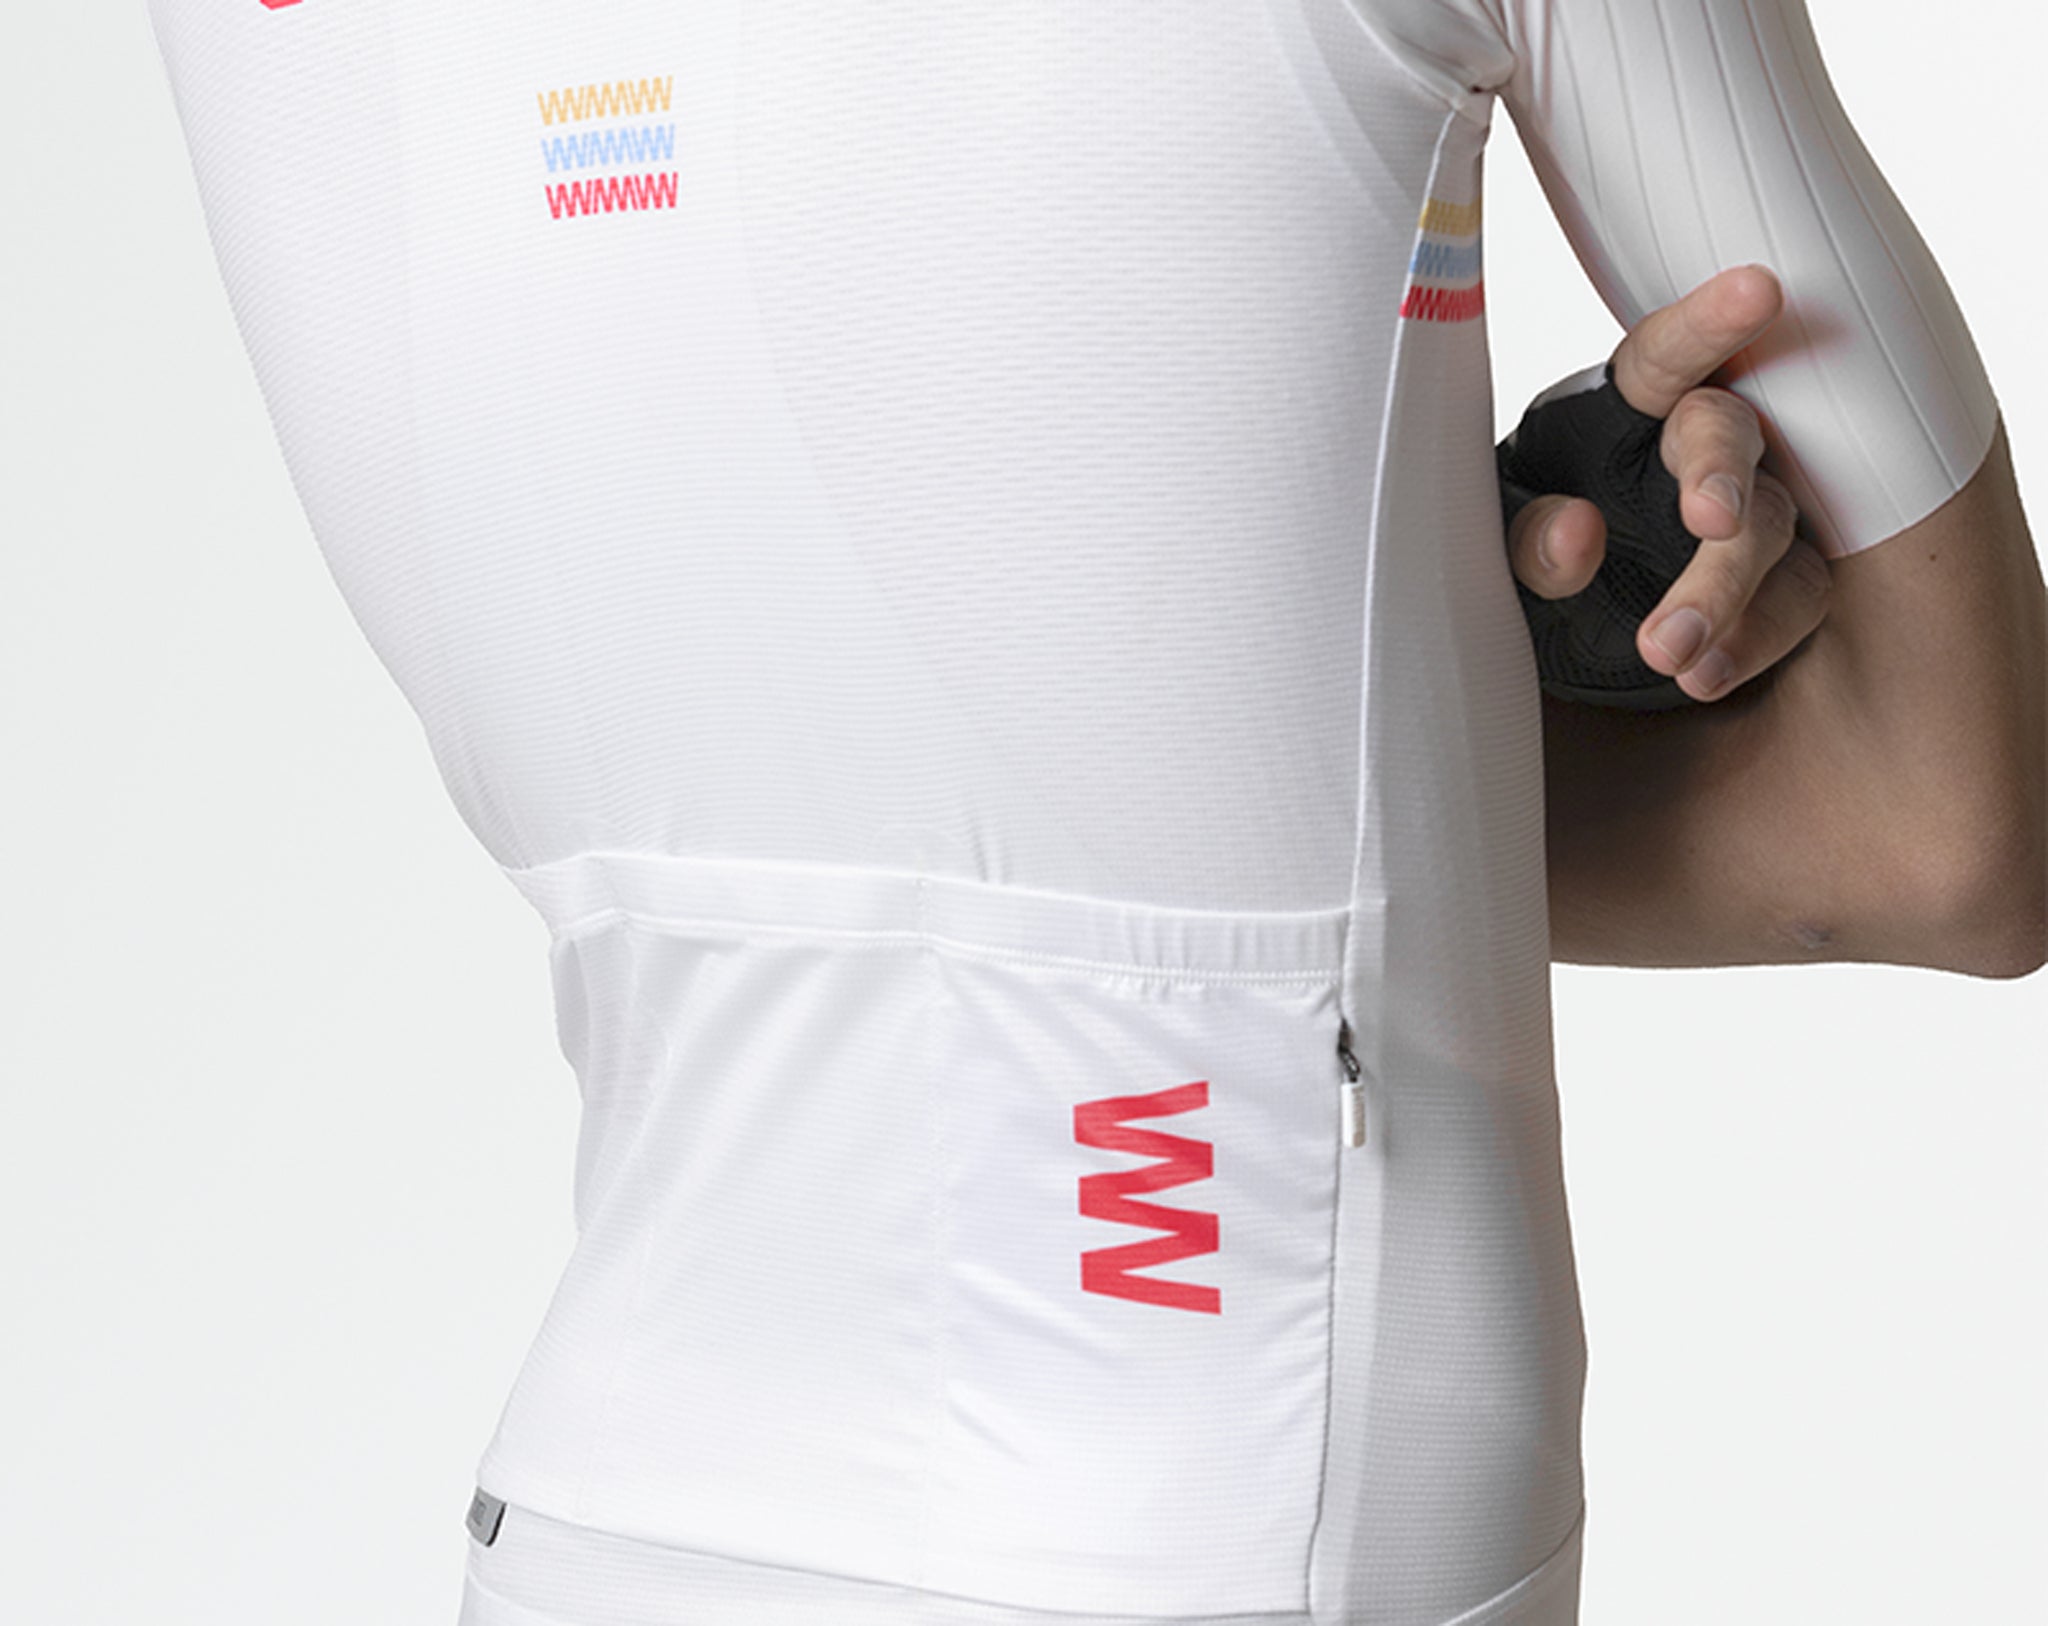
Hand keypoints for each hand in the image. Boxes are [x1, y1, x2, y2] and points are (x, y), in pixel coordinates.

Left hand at [1504, 266, 1831, 702]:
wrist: (1559, 629)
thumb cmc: (1529, 550)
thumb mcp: (1497, 543)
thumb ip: (1526, 539)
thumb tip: (1575, 535)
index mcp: (1622, 407)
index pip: (1665, 355)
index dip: (1709, 324)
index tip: (1761, 292)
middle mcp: (1695, 445)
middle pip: (1731, 437)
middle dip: (1723, 476)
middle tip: (1711, 521)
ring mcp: (1752, 508)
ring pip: (1775, 526)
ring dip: (1729, 588)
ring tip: (1670, 651)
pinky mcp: (1782, 578)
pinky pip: (1796, 599)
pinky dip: (1754, 639)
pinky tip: (1704, 675)